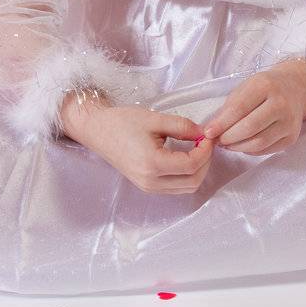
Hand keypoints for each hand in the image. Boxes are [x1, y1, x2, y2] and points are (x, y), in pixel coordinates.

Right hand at [60, 99, 214, 195]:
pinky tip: (186, 157)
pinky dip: (187, 175)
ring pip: (187, 188)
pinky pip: (176, 187)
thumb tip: (203, 133)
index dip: (205, 150)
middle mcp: (150, 181)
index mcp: (152, 164)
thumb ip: (183, 126)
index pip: (191, 165)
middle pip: (193, 181)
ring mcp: (148, 187)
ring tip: (197, 148)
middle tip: (205, 142)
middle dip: (205, 162)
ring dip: (198, 170)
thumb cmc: (123, 122)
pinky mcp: (147, 186)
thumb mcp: (155, 119)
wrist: (98, 131)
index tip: (207, 135)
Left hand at [200, 60, 305, 155]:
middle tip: (218, 140)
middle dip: (229, 138)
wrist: (296, 88)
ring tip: (228, 144)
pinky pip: (266, 150)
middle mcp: (281, 103)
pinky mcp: (292, 137)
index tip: (208, 133)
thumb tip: (211, 130)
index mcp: (265, 85)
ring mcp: (289, 122)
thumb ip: (229, 107)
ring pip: (258, 143)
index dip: (221, 123)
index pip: (239, 108)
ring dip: (238, 147)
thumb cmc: (265, 88)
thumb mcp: (246, 87)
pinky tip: (243, 144)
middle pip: (250, 128)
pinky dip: (250, 150)